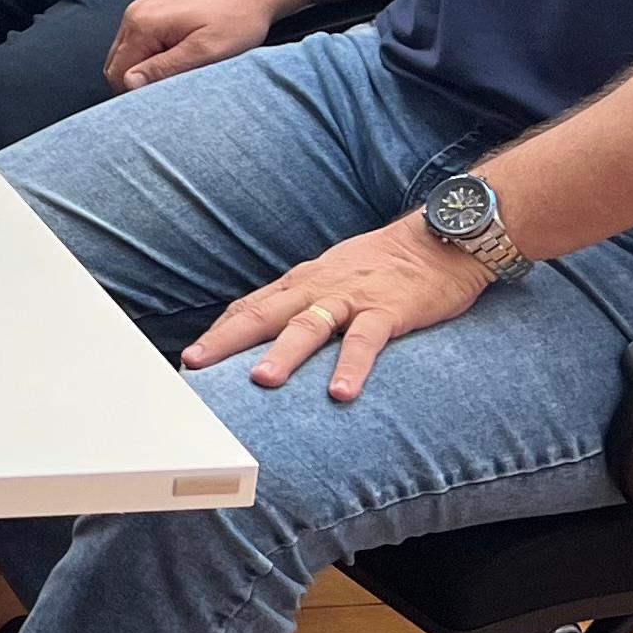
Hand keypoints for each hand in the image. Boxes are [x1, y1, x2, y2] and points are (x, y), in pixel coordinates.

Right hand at [104, 0, 278, 91]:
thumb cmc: (237, 18)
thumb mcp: (206, 51)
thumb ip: (164, 68)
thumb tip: (128, 84)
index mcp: (143, 25)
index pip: (118, 74)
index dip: (137, 94)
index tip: (166, 98)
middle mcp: (135, 13)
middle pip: (117, 63)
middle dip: (138, 82)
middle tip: (174, 88)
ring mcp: (143, 7)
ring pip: (127, 51)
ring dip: (145, 67)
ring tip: (181, 69)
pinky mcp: (154, 5)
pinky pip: (139, 38)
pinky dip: (151, 53)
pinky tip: (180, 53)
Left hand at [182, 216, 496, 402]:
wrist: (440, 239)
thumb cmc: (383, 265)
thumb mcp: (332, 278)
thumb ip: (302, 304)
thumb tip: (269, 334)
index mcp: (302, 283)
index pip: (251, 308)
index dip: (219, 333)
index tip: (191, 359)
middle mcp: (317, 288)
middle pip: (263, 314)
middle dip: (226, 340)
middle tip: (197, 364)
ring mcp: (351, 298)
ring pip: (309, 326)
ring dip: (284, 354)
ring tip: (261, 381)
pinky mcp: (388, 310)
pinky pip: (367, 341)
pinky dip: (352, 366)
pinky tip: (341, 393)